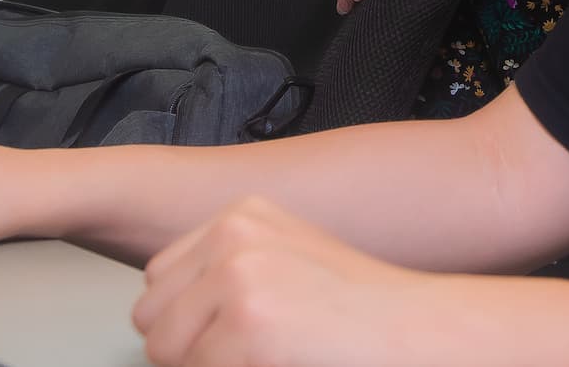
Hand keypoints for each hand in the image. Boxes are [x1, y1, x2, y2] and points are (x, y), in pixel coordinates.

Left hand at [133, 197, 454, 366]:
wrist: (417, 330)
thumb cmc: (362, 311)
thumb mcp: (287, 264)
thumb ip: (226, 275)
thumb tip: (166, 319)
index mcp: (241, 215)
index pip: (159, 279)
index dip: (187, 321)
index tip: (229, 333)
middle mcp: (235, 235)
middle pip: (152, 316)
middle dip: (187, 348)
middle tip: (247, 352)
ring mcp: (240, 276)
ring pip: (165, 352)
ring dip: (207, 366)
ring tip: (265, 356)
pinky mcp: (249, 323)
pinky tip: (278, 362)